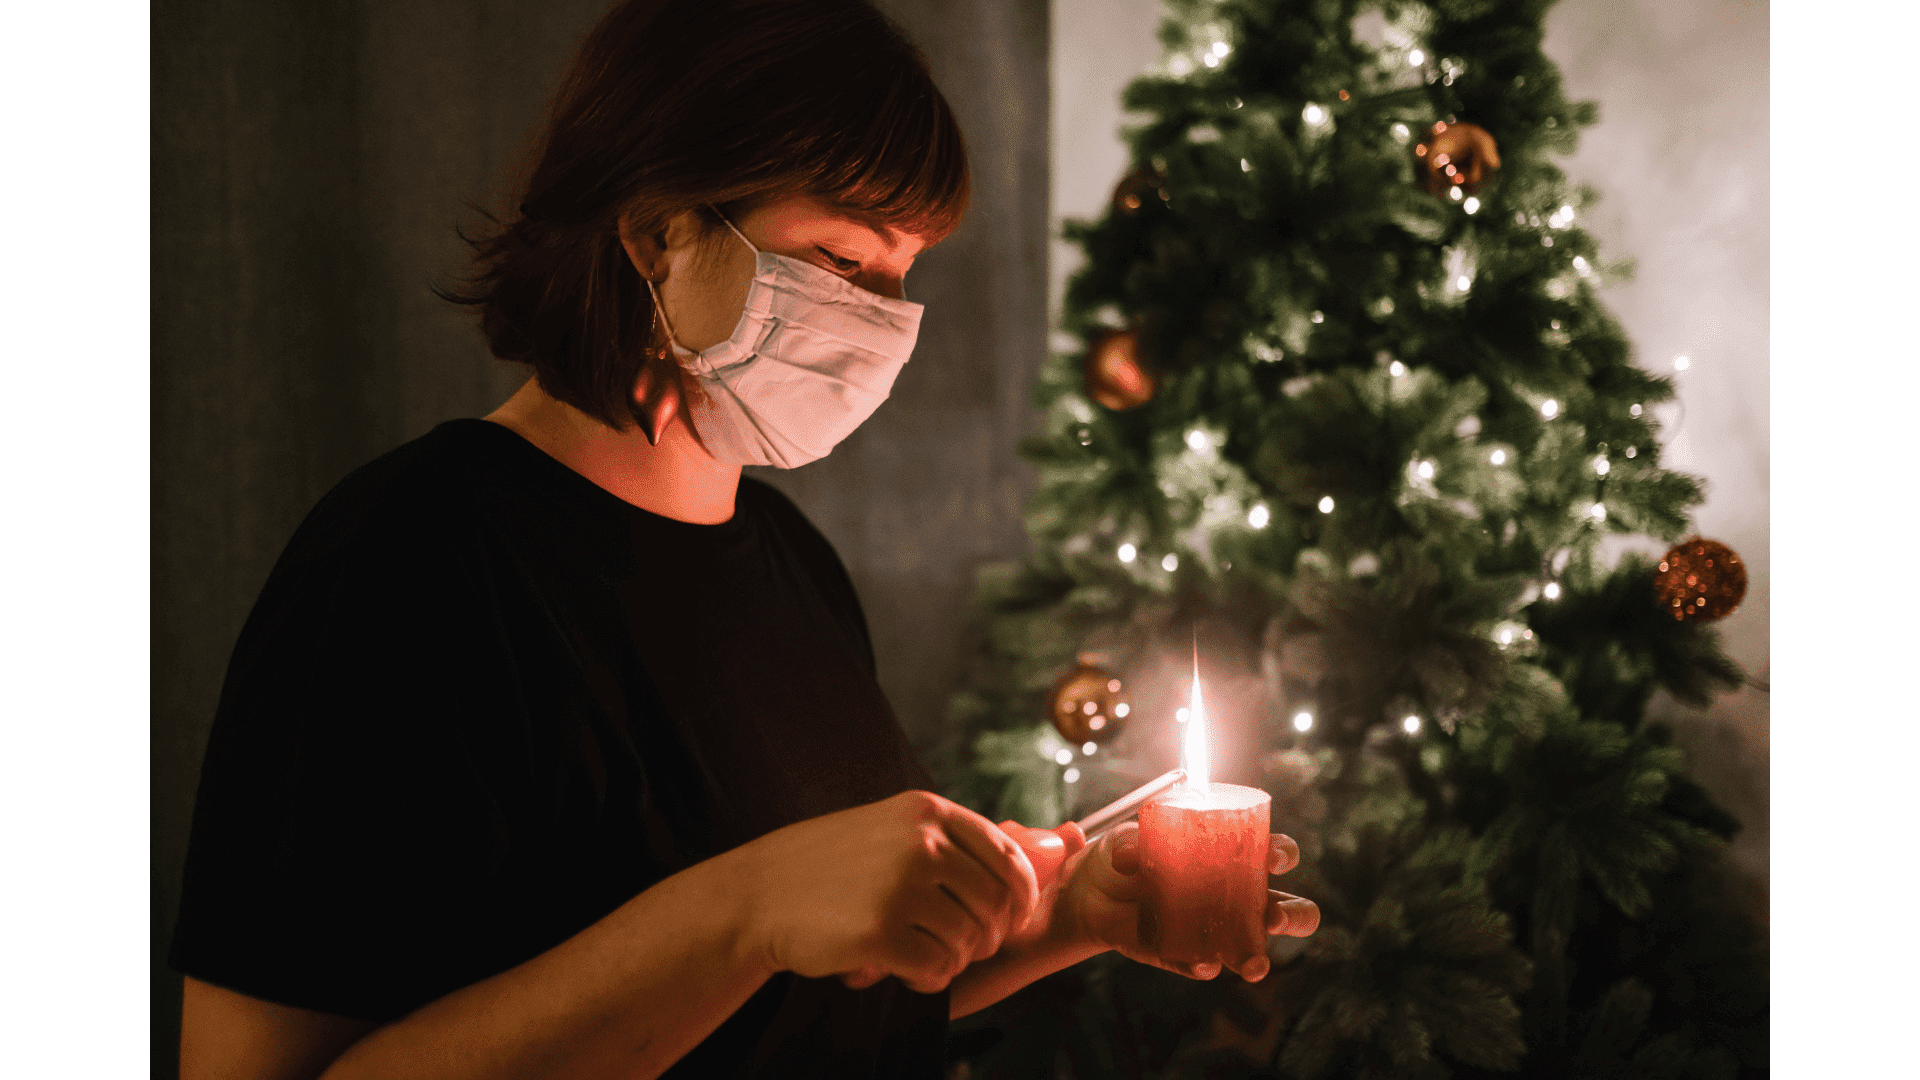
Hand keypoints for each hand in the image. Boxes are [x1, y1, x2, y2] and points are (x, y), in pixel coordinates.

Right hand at [734, 790, 1040, 994]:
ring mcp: (902, 886)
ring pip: (969, 941)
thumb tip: (1036, 856)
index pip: (1009, 857)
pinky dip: (928, 979)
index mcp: (929, 813)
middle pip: (996, 905)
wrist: (761, 893)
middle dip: (986, 937)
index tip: (1012, 918)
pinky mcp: (881, 931)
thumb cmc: (831, 865)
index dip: (1022, 897)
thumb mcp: (893, 829)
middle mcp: (922, 843)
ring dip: (952, 960)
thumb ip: (951, 841)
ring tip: (921, 957)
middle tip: (959, 948)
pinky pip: (937, 968)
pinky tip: (905, 972)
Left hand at [1056, 822, 1318, 982]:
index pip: (1274, 853)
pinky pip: (1202, 964)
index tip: (1273, 858)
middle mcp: (1234, 895)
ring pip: (1254, 947)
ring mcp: (1213, 929)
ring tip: (1252, 964)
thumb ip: (1129, 842)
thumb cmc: (1124, 854)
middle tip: (1273, 916)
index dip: (1282, 854)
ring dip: (1258, 956)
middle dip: (1291, 914)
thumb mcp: (1125, 839)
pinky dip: (1203, 965)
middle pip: (1286, 907)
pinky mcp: (1185, 953)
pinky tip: (1203, 964)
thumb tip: (1130, 854)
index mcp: (1232, 854)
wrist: (1089, 893)